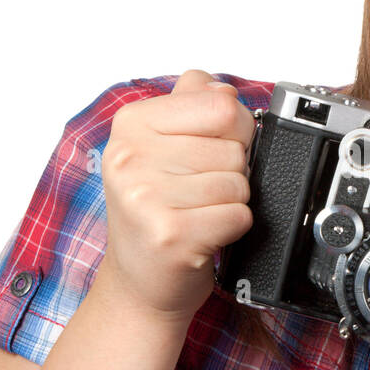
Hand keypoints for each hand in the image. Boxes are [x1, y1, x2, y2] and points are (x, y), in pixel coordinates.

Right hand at [98, 68, 255, 324]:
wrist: (138, 282)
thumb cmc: (156, 212)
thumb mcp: (162, 147)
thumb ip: (193, 106)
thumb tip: (223, 87)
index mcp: (131, 124)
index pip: (221, 104)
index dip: (235, 130)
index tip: (211, 150)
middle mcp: (130, 157)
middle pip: (234, 147)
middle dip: (232, 172)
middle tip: (199, 192)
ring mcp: (146, 196)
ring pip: (239, 183)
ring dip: (231, 203)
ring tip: (198, 213)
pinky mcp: (170, 234)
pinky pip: (238, 215)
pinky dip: (233, 228)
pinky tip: (204, 234)